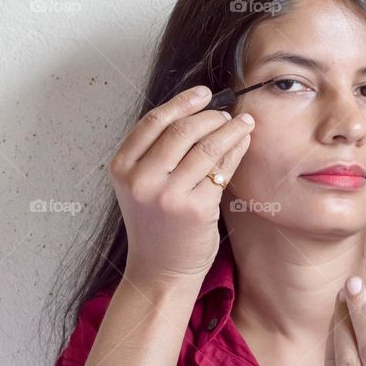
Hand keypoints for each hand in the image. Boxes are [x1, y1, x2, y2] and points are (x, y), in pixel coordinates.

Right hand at [108, 85, 254, 286]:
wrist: (161, 271)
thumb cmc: (157, 226)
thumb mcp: (143, 186)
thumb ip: (159, 153)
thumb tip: (198, 112)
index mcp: (122, 168)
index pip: (154, 121)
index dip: (182, 102)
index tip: (204, 93)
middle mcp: (141, 180)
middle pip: (182, 130)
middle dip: (210, 116)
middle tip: (228, 114)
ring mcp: (168, 194)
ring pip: (206, 147)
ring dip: (229, 130)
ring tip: (243, 124)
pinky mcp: (196, 208)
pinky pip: (221, 170)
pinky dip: (236, 152)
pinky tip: (243, 145)